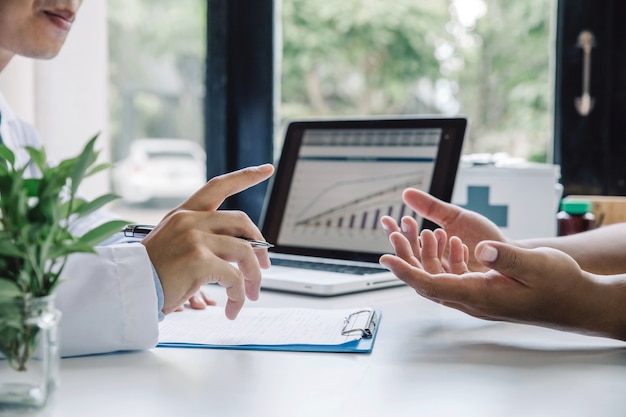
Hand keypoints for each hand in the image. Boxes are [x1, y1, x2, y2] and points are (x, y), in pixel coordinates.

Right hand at [141, 164, 274, 318]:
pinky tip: (234, 308)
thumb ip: (206, 241)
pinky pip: (235, 277)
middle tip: (264, 266)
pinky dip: (239, 295)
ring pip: (245, 251)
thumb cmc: (150, 274)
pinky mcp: (198, 260)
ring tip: (251, 293)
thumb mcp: (176, 246)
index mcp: (184, 214)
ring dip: (254, 276)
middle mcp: (189, 220)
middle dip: (260, 245)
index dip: (245, 176)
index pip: (218, 186)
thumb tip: (243, 252)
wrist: (124, 291)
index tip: (266, 169)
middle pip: (241, 222)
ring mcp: (194, 238)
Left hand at [380, 228, 608, 336]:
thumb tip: (479, 250)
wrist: (575, 302)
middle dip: (407, 256)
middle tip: (394, 231)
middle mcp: (473, 300)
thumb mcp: (536, 265)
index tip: (385, 259)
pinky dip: (444, 256)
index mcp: (480, 296)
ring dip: (425, 253)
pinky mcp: (482, 290)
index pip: (432, 285)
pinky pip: (452, 275)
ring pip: (438, 276)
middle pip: (427, 280)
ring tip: (420, 228)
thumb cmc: (559, 285)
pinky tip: (449, 238)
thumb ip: (506, 257)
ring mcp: (476, 297)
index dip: (406, 272)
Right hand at [381, 188, 508, 270]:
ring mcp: (450, 278)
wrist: (509, 251)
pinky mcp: (468, 285)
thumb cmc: (482, 236)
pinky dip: (452, 257)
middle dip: (404, 244)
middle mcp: (436, 268)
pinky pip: (454, 275)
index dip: (395, 234)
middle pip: (412, 261)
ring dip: (425, 250)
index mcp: (430, 252)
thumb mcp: (453, 216)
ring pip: (428, 270)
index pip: (406, 245)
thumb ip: (430, 207)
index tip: (388, 220)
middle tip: (401, 227)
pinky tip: (454, 240)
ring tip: (428, 230)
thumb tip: (406, 193)